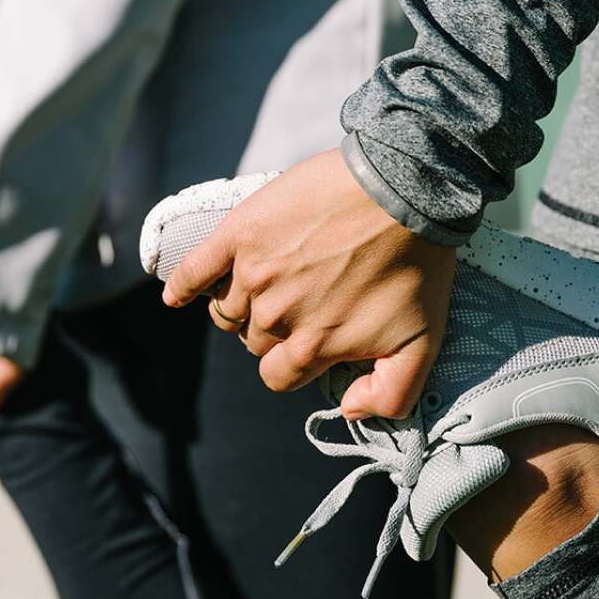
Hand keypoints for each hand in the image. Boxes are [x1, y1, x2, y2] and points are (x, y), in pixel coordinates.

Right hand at [162, 149, 456, 419]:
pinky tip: (175, 295)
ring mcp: (254, 273)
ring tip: (272, 277)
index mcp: (313, 346)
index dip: (293, 362)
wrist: (404, 187)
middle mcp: (276, 316)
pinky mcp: (241, 233)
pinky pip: (196, 269)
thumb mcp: (423, 342)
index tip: (309, 339)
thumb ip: (390, 394)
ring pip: (228, 309)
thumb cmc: (418, 262)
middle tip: (304, 297)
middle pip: (253, 340)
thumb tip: (350, 410)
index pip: (278, 376)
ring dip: (243, 302)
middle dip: (274, 328)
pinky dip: (182, 285)